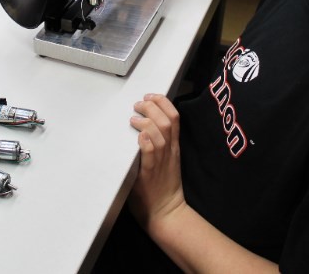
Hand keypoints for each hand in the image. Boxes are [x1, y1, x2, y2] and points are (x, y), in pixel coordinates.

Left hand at [128, 93, 186, 233]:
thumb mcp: (166, 161)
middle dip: (153, 107)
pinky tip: (139, 135)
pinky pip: (151, 154)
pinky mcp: (150, 174)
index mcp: (173, 147)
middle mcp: (169, 152)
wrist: (166, 213)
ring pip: (160, 134)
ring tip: (134, 118)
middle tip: (138, 104)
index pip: (175, 117)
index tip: (151, 96)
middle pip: (167, 121)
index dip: (163, 102)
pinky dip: (146, 141)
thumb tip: (141, 126)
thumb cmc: (162, 187)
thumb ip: (157, 145)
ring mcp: (161, 162)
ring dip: (146, 122)